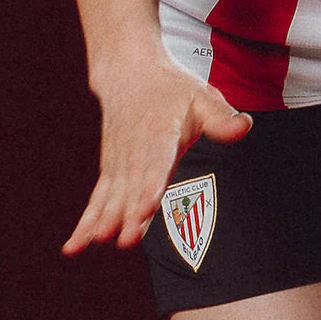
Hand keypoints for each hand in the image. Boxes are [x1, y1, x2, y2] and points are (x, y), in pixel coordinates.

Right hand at [62, 51, 251, 254]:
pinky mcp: (110, 170)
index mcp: (160, 132)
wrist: (131, 73)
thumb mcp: (202, 96)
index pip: (156, 162)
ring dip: (105, 219)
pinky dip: (86, 221)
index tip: (147, 207)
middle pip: (132, 185)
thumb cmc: (172, 88)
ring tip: (98, 242)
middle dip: (129, 213)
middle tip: (127, 240)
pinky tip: (75, 246)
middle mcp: (135, 150)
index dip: (152, 185)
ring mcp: (119, 161)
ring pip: (111, 194)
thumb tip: (245, 127)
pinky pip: (97, 198)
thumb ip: (222, 117)